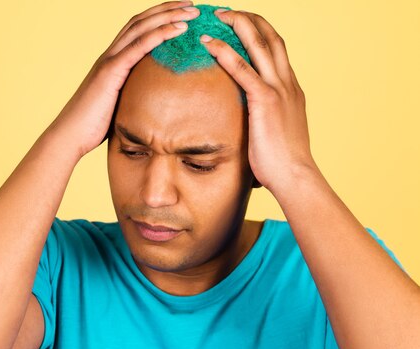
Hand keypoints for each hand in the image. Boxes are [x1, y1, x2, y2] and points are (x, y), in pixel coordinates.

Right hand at [45, 1, 200, 157]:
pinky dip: (159, 34)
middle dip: (168, 10)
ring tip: (192, 12)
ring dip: (168, 17)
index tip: (182, 13)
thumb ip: (133, 97)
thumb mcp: (118, 107)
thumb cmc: (92, 127)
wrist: (70, 136)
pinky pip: (137, 47)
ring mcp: (108, 61)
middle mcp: (109, 55)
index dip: (159, 17)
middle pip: (141, 21)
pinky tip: (178, 29)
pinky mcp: (110, 72)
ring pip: (141, 28)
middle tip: (192, 5)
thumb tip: (153, 106)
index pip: (137, 29)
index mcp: (111, 61)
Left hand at [199, 9, 317, 194]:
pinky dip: (225, 52)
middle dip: (249, 19)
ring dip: (237, 25)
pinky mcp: (266, 101)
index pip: (276, 49)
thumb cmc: (282, 162)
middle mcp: (287, 82)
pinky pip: (242, 69)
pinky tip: (208, 43)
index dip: (259, 31)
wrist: (295, 176)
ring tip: (216, 15)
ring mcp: (278, 89)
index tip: (241, 23)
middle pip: (271, 37)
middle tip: (226, 11)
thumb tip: (246, 124)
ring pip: (259, 44)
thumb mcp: (274, 132)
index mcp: (290, 88)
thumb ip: (263, 119)